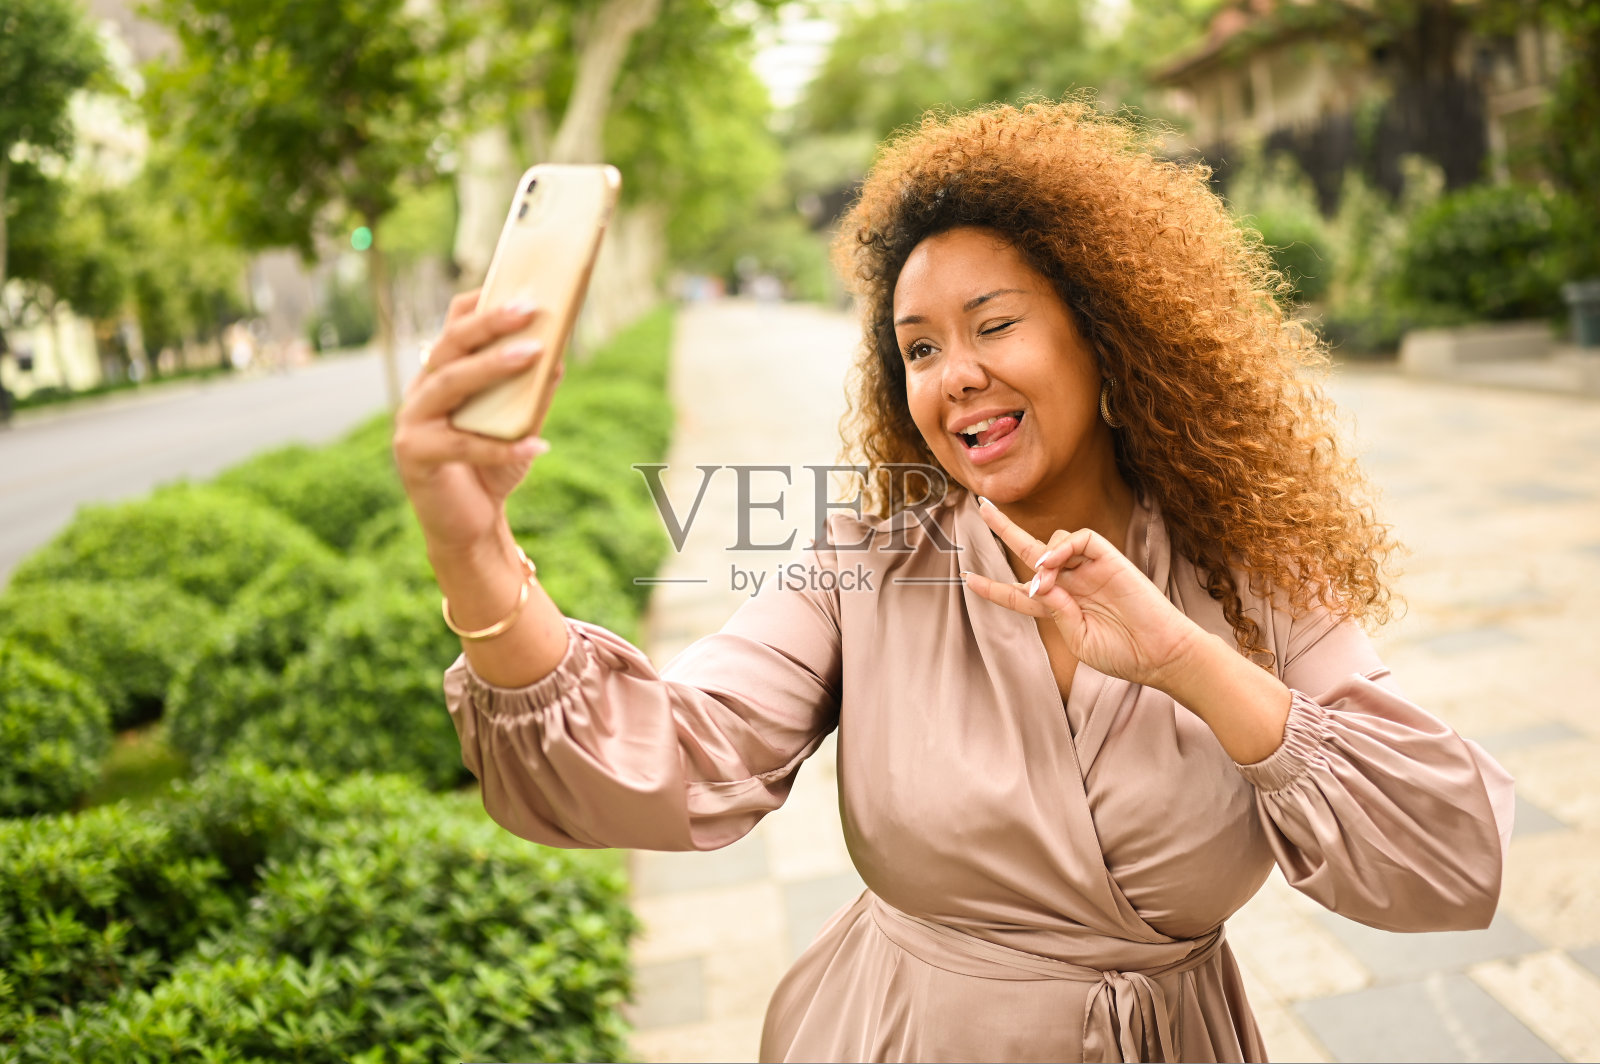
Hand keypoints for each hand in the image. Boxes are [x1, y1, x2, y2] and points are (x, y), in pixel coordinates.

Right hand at [392, 290, 565, 554]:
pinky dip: (502, 446)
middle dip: (489, 324)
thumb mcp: (518, 425)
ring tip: (533, 354)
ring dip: (491, 367)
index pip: (453, 327)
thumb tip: (559, 351)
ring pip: (448, 384)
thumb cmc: (491, 469)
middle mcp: (420, 392)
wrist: (468, 527)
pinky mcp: (415, 457)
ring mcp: (412, 422)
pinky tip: (537, 445)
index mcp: (441, 376)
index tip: (514, 282)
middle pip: (450, 347)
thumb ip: (532, 391)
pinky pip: (462, 445)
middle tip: (529, 308)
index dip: (478, 304)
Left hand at [961, 498, 1205, 688]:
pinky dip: (1061, 546)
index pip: (1019, 593)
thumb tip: (1038, 582)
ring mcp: (1089, 569)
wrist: (1160, 653)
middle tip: (982, 507)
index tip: (968, 579)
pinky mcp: (1109, 558)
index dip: (994, 588)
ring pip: (1052, 540)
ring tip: (1046, 582)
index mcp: (1059, 607)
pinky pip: (1079, 538)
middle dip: (1005, 529)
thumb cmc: (1122, 654)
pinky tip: (1053, 563)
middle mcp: (1071, 583)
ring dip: (1040, 556)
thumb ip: (1055, 611)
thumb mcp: (1078, 639)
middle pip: (1030, 551)